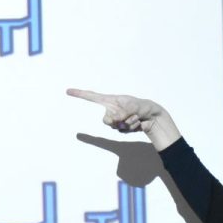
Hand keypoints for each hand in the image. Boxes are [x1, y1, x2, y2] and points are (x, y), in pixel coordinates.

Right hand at [66, 88, 181, 149]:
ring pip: (115, 127)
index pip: (93, 97)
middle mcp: (112, 110)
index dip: (80, 94)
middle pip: (105, 120)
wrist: (154, 118)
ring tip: (136, 118)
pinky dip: (131, 127)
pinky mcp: (122, 128)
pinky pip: (122, 131)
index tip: (68, 91)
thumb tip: (115, 120)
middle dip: (116, 121)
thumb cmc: (143, 106)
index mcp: (112, 100)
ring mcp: (117, 120)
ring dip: (128, 123)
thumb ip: (122, 113)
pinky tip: (138, 123)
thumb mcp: (133, 107)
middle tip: (128, 117)